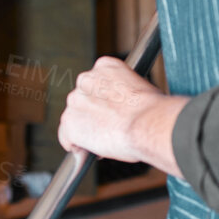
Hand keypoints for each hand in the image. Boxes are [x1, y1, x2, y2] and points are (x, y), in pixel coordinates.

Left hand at [56, 57, 185, 175]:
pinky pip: (66, 137)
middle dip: (93, 115)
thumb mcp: (141, 89)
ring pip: (73, 118)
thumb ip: (123, 93)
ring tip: (105, 141)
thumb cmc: (152, 111)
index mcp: (105, 66)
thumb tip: (123, 108)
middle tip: (110, 129)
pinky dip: (75, 146)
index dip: (104, 102)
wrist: (148, 123)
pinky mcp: (70, 122)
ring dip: (85, 130)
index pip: (95, 83)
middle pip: (82, 100)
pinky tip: (88, 151)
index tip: (113, 113)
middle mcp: (86, 79)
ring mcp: (75, 100)